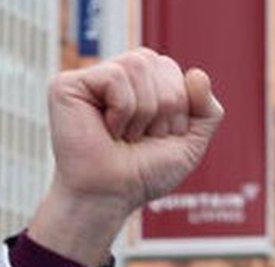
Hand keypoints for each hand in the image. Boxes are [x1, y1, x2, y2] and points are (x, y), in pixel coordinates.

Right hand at [25, 49, 223, 264]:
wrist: (111, 196)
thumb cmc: (144, 174)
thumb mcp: (190, 144)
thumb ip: (208, 110)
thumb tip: (198, 74)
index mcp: (139, 85)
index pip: (171, 69)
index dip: (178, 106)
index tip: (158, 136)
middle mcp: (114, 76)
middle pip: (160, 63)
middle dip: (164, 108)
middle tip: (140, 138)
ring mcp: (90, 79)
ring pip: (138, 65)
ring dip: (143, 111)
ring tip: (123, 135)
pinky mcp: (67, 84)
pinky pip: (115, 76)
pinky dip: (122, 110)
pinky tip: (107, 129)